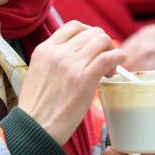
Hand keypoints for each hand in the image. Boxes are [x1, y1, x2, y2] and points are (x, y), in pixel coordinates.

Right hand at [18, 21, 124, 145]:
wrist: (35, 128)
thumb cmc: (38, 108)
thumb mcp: (38, 73)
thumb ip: (55, 60)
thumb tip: (78, 57)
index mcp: (44, 49)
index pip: (73, 26)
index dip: (89, 33)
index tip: (94, 47)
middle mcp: (58, 52)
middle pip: (91, 32)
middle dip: (102, 43)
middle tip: (105, 60)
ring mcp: (71, 64)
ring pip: (102, 40)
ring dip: (111, 50)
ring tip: (110, 68)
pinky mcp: (84, 78)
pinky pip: (109, 57)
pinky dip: (119, 57)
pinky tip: (119, 64)